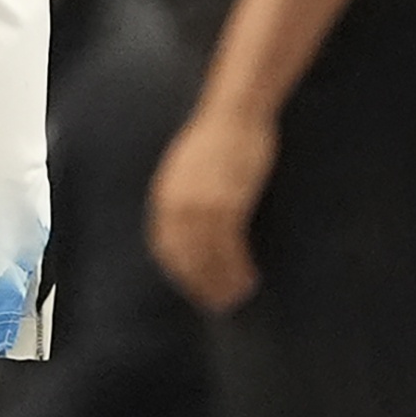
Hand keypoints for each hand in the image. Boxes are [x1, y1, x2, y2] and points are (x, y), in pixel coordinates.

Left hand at [147, 101, 274, 312]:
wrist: (234, 112)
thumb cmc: (218, 139)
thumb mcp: (189, 170)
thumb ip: (185, 198)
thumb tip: (192, 228)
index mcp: (165, 197)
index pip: (166, 248)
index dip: (182, 273)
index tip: (197, 289)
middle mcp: (177, 205)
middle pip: (186, 259)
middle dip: (202, 285)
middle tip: (219, 304)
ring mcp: (201, 206)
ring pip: (208, 259)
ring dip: (223, 283)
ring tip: (238, 296)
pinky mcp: (226, 204)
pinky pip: (229, 248)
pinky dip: (237, 269)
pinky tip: (249, 277)